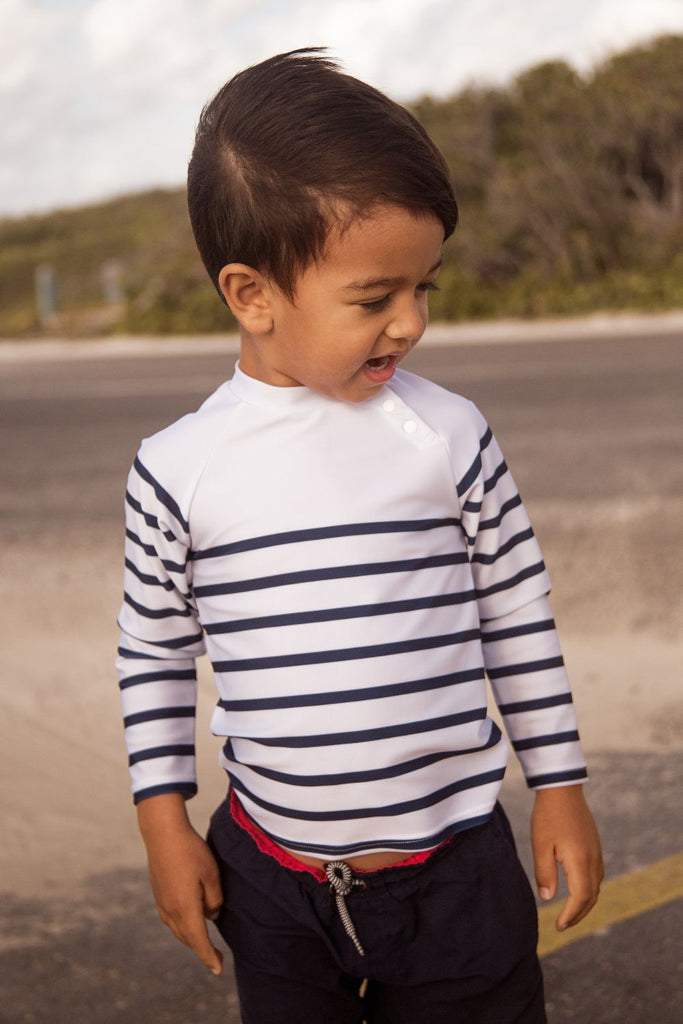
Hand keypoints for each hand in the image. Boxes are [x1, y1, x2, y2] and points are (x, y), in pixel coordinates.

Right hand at [137, 794, 224, 973]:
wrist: (162, 833)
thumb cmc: (191, 851)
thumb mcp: (211, 873)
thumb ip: (215, 899)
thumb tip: (212, 916)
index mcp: (185, 908)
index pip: (199, 941)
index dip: (209, 957)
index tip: (219, 969)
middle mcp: (170, 911)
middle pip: (188, 939)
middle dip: (202, 950)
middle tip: (218, 959)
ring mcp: (162, 903)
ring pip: (178, 930)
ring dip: (192, 939)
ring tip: (205, 942)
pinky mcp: (158, 895)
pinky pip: (172, 920)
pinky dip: (183, 926)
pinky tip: (190, 921)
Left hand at [531, 784, 602, 930]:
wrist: (562, 788)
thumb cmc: (548, 815)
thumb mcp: (541, 845)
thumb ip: (544, 873)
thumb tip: (548, 899)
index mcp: (580, 861)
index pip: (580, 898)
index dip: (571, 915)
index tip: (558, 927)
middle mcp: (593, 859)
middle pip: (592, 896)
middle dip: (579, 914)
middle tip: (563, 925)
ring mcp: (596, 851)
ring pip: (596, 886)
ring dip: (585, 903)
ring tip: (570, 912)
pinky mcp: (594, 845)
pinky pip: (596, 874)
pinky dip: (589, 889)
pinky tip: (578, 889)